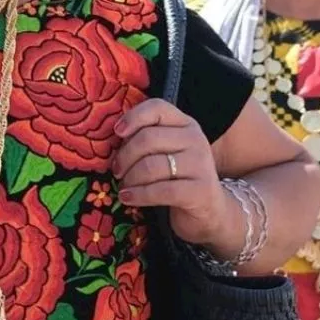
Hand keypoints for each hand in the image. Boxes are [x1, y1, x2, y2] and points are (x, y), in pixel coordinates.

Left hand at [111, 98, 229, 246]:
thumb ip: (144, 141)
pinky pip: (161, 191)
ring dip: (130, 179)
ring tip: (123, 186)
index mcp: (185, 124)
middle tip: (116, 170)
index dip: (133, 117)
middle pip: (147, 139)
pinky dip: (139, 195)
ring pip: (151, 166)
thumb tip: (111, 139)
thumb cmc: (176, 177)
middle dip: (124, 156)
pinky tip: (128, 198)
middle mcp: (195, 139)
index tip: (117, 132)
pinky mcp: (201, 191)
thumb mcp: (164, 152)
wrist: (208, 211)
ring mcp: (201, 165)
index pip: (158, 108)